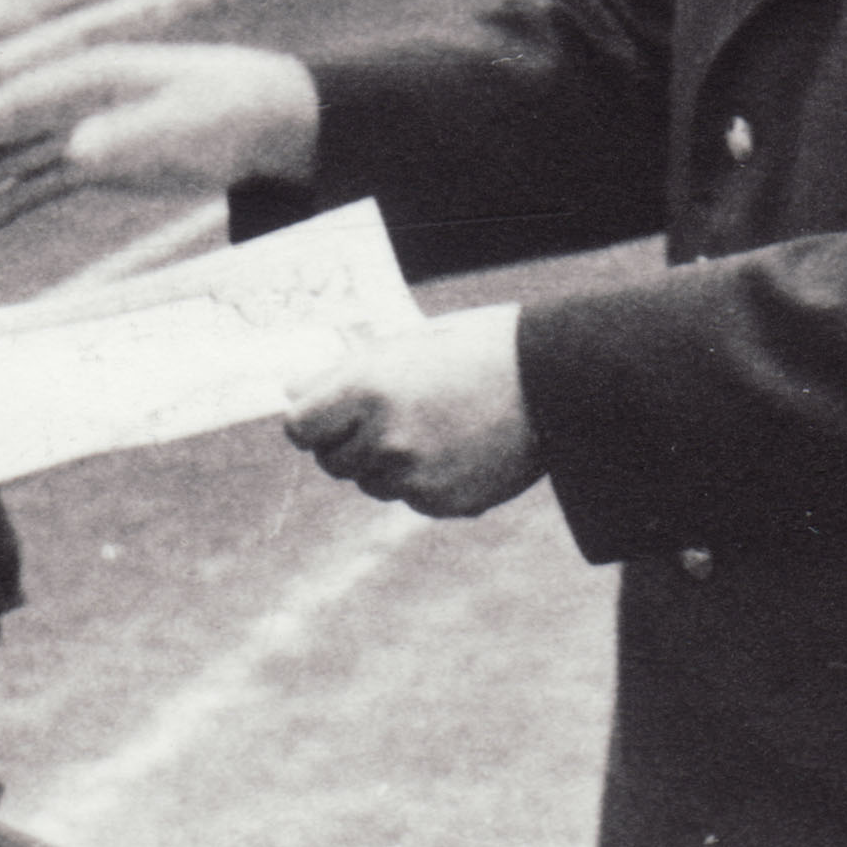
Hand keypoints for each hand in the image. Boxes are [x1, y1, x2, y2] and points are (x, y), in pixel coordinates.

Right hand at [0, 45, 317, 233]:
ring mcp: (91, 125)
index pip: (12, 109)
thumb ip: (126, 139)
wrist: (272, 116)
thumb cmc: (227, 114)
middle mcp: (79, 98)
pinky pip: (47, 174)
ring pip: (19, 153)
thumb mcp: (181, 128)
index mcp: (90, 80)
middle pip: (3, 128)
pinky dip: (15, 195)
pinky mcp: (106, 154)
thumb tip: (74, 151)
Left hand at [282, 307, 546, 518]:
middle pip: (334, 462)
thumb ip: (346, 373)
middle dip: (350, 443)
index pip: (301, 428)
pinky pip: (415, 498)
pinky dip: (427, 481)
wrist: (554, 379)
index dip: (314, 422)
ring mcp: (415, 476)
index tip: (329, 416)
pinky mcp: (445, 502)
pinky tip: (460, 449)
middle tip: (390, 417)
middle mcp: (384, 438)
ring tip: (436, 428)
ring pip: (374, 484)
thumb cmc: (477, 348)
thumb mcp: (406, 343)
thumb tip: (292, 393)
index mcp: (367, 389)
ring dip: (390, 464)